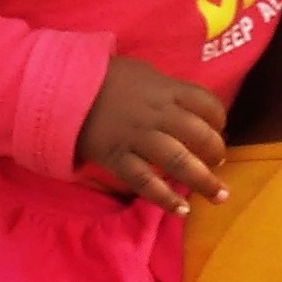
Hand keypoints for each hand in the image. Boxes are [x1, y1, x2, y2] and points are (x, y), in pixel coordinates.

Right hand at [77, 55, 226, 213]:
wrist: (62, 88)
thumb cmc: (105, 78)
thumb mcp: (142, 73)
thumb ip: (166, 89)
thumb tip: (188, 106)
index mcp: (165, 89)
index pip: (206, 102)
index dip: (219, 118)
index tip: (218, 129)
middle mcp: (157, 113)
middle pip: (199, 134)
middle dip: (215, 152)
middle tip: (218, 163)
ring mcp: (137, 137)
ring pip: (178, 161)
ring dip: (202, 181)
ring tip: (218, 195)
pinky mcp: (117, 158)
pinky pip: (145, 181)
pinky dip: (165, 197)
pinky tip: (181, 209)